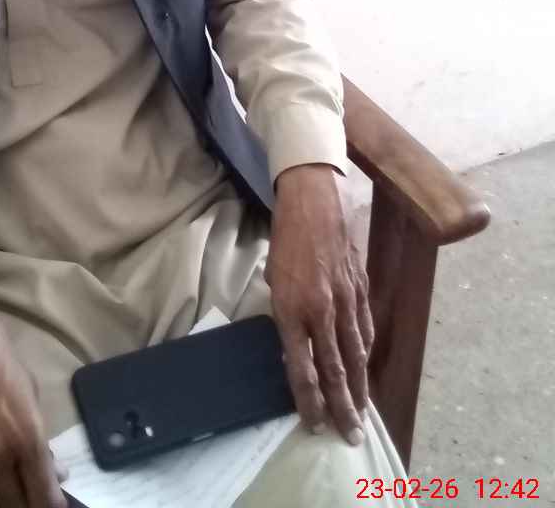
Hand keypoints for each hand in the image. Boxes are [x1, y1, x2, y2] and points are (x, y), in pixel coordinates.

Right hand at [0, 273, 66, 507]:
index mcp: (24, 437)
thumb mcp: (29, 391)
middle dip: (26, 504)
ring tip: (5, 485)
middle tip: (30, 494)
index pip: (43, 495)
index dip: (52, 505)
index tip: (55, 505)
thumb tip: (53, 470)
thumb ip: (39, 437)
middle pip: (13, 506)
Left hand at [265, 163, 372, 445]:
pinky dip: (365, 353)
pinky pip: (364, 329)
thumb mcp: (273, 280)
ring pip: (355, 354)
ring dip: (359, 388)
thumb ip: (285, 317)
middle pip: (335, 370)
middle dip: (342, 407)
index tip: (313, 425)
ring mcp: (346, 300)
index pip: (302, 368)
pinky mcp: (361, 289)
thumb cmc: (285, 240)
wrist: (313, 202)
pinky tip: (364, 368)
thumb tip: (295, 350)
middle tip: (349, 436)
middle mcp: (322, 310)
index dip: (308, 400)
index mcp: (292, 309)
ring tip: (361, 413)